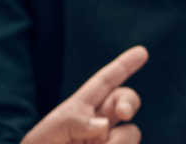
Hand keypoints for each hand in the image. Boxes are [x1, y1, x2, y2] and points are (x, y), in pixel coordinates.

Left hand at [18, 46, 145, 143]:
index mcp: (78, 113)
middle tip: (122, 114)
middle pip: (125, 102)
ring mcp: (109, 143)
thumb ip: (70, 122)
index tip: (142, 52)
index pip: (104, 84)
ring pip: (131, 133)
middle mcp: (98, 127)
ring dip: (116, 142)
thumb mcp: (43, 138)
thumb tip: (103, 124)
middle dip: (129, 102)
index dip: (123, 67)